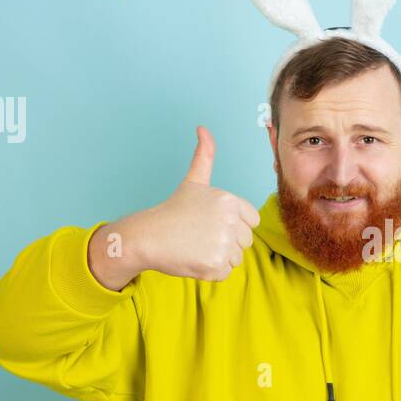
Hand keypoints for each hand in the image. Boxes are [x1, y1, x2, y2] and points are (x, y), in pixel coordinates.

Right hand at [89, 125, 260, 289]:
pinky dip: (210, 271)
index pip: (252, 221)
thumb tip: (203, 127)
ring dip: (218, 257)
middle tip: (200, 235)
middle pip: (245, 241)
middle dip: (225, 241)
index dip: (233, 224)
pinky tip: (193, 259)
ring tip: (196, 246)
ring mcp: (223, 243)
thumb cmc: (173, 211)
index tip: (211, 222)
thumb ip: (204, 156)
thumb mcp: (193, 181)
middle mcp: (230, 220)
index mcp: (230, 200)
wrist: (148, 236)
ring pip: (236, 258)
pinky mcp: (215, 264)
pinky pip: (225, 273)